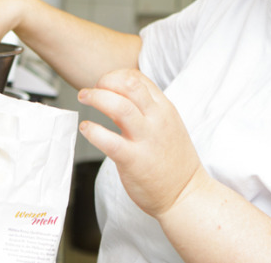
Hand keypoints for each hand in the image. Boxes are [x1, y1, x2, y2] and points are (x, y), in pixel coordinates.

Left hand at [77, 69, 206, 217]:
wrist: (186, 194)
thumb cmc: (173, 161)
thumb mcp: (166, 125)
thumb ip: (144, 110)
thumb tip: (115, 97)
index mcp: (164, 108)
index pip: (138, 78)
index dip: (116, 76)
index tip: (105, 84)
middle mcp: (156, 119)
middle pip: (129, 85)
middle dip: (106, 81)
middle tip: (93, 89)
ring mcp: (146, 139)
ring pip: (119, 107)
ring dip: (96, 98)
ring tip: (84, 98)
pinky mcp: (133, 160)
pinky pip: (109, 140)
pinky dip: (93, 131)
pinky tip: (86, 128)